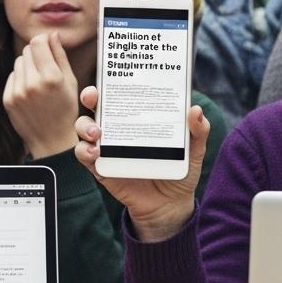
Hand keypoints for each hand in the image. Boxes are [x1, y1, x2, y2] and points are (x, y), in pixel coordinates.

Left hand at [2, 32, 81, 159]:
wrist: (52, 140)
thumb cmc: (66, 109)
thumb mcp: (70, 81)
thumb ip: (60, 55)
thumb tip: (52, 34)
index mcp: (52, 78)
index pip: (38, 42)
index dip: (43, 41)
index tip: (47, 46)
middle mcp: (33, 83)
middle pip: (27, 50)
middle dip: (36, 54)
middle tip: (46, 68)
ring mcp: (18, 92)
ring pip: (18, 62)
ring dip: (28, 66)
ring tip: (39, 82)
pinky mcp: (8, 99)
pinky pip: (12, 76)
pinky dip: (20, 79)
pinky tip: (30, 92)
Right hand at [73, 85, 208, 242]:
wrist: (170, 205)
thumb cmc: (179, 170)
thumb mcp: (193, 150)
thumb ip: (197, 131)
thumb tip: (195, 110)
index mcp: (137, 117)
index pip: (120, 94)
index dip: (110, 82)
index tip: (109, 77)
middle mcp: (117, 128)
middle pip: (95, 106)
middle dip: (89, 96)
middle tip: (94, 99)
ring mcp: (106, 147)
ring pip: (84, 128)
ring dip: (85, 126)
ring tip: (97, 134)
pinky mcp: (100, 168)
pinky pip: (84, 156)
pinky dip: (84, 152)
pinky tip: (94, 153)